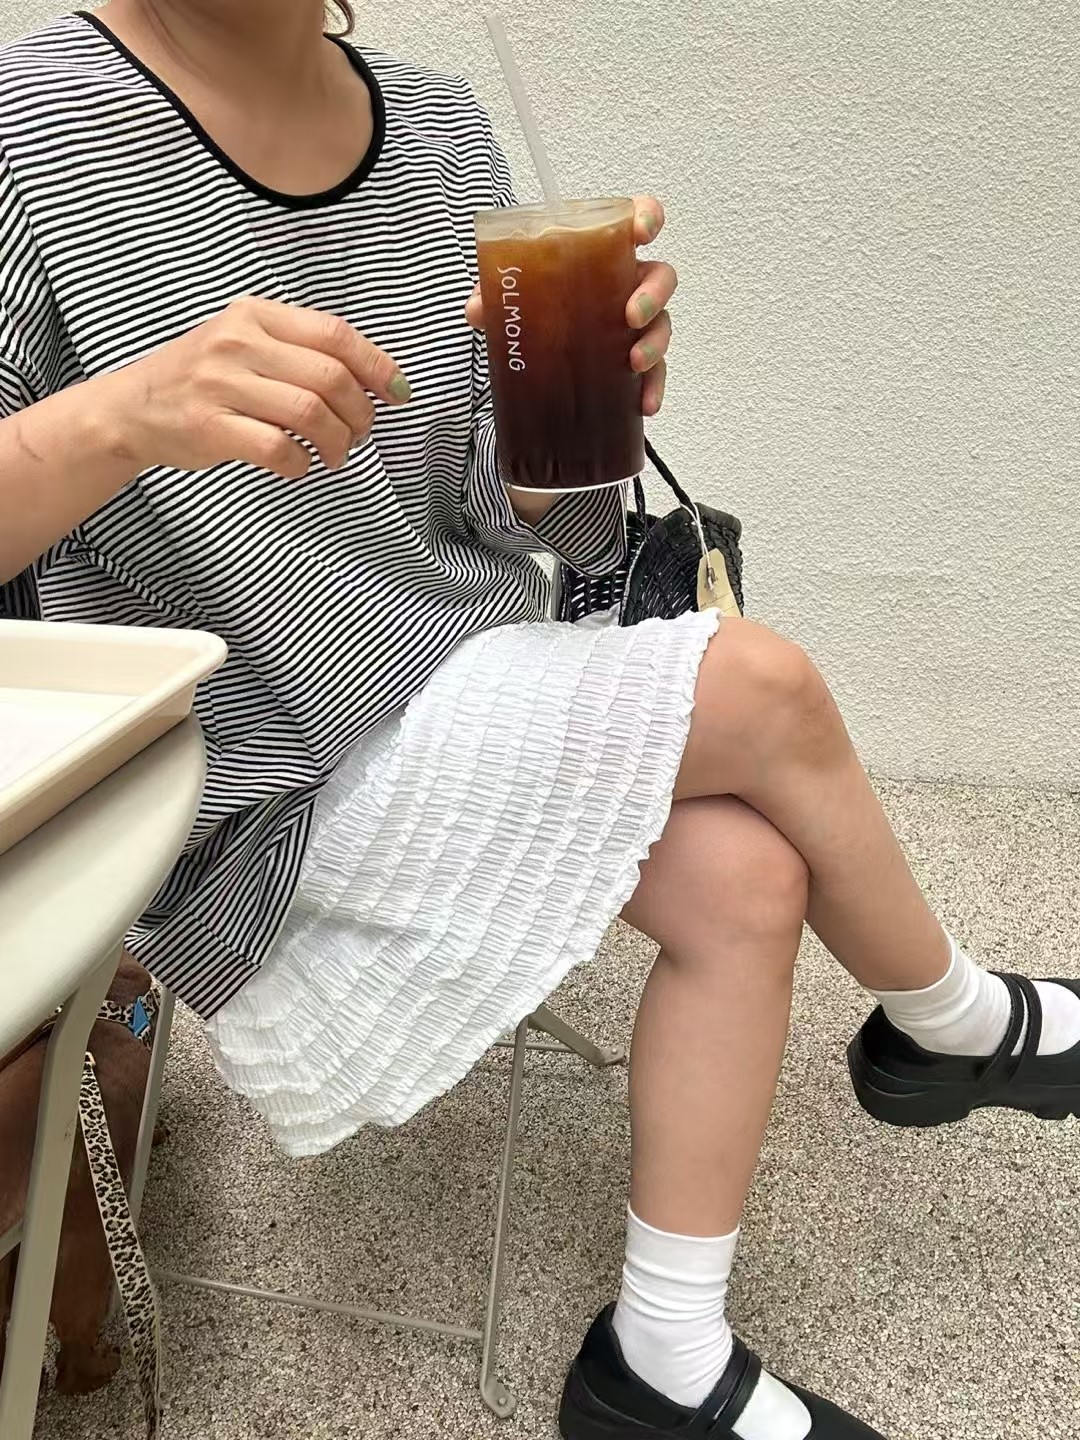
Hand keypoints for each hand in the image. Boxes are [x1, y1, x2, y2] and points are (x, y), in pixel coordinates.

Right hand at [106, 297, 411, 477]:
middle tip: (360, 435)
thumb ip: (299, 351)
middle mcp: (238, 342)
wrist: (132, 409)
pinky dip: (299, 462)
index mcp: (256, 315)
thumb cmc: (202, 380)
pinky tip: (298, 465)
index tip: (398, 394)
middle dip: (360, 414)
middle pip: (330, 377)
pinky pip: (276, 447)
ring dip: (336, 442)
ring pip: (309, 413)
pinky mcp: (210, 426)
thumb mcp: (245, 344)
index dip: (377, 367)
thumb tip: (375, 379)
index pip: (335, 334)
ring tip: (334, 454)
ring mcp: (221, 383)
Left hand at [464, 194, 675, 415]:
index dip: (647, 217)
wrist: (539, 354)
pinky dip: (653, 387)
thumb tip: (476, 311)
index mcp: (605, 253)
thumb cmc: (541, 307)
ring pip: (662, 324)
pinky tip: (645, 404)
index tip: (642, 232)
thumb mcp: (513, 296)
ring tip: (634, 362)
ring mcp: (637, 323)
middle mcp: (628, 284)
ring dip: (655, 342)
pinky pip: (654, 372)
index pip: (638, 220)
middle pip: (661, 276)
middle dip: (653, 294)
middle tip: (631, 315)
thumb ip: (493, 296)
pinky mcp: (635, 361)